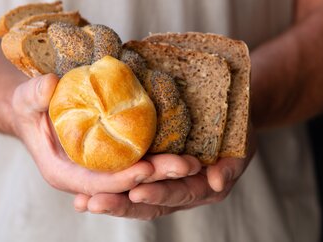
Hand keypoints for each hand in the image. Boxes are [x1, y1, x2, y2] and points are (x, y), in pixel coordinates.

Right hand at [11, 74, 201, 195]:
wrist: (39, 110)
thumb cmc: (30, 108)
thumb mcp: (26, 100)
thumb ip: (34, 95)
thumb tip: (50, 85)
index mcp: (64, 173)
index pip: (95, 184)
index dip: (121, 178)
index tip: (147, 169)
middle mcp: (87, 177)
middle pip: (124, 184)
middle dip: (155, 178)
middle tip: (187, 166)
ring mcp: (103, 168)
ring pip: (137, 176)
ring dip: (165, 172)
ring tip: (195, 163)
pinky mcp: (114, 156)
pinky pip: (139, 160)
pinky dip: (160, 158)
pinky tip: (184, 150)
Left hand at [73, 134, 255, 219]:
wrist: (228, 117)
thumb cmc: (235, 133)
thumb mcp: (240, 148)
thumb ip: (230, 168)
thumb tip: (214, 182)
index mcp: (197, 188)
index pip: (175, 195)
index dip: (157, 195)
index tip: (137, 193)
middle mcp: (176, 190)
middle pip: (147, 202)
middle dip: (120, 204)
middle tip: (93, 204)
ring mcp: (162, 181)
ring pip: (134, 194)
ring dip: (108, 198)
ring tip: (82, 202)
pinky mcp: (151, 166)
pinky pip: (128, 177)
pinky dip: (106, 185)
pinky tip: (82, 191)